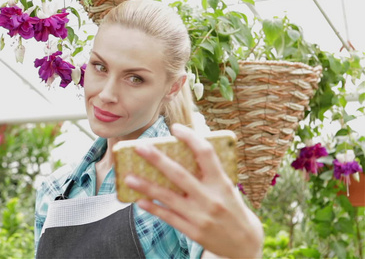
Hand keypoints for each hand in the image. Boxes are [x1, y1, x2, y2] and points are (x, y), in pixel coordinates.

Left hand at [124, 123, 263, 257]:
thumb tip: (188, 148)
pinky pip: (168, 217)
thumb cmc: (233, 209)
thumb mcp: (228, 188)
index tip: (175, 128)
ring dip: (146, 186)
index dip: (190, 138)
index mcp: (221, 183)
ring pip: (168, 197)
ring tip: (128, 177)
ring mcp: (200, 216)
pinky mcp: (192, 231)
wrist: (245, 244)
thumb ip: (211, 172)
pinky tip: (139, 200)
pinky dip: (153, 208)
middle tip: (140, 146)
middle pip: (179, 174)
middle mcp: (210, 198)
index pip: (206, 154)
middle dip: (157, 159)